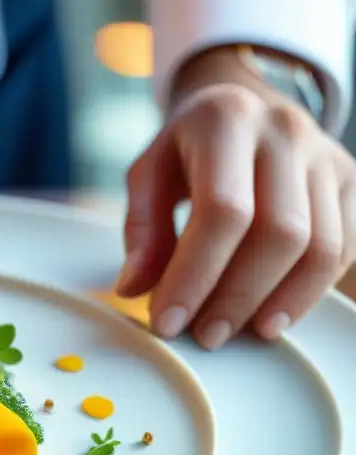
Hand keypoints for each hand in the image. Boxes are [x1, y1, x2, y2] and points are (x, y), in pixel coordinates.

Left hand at [119, 71, 355, 348]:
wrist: (241, 105)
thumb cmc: (186, 150)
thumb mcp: (148, 174)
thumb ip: (141, 229)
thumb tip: (134, 289)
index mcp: (226, 121)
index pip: (222, 211)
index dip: (195, 275)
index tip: (167, 320)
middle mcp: (286, 132)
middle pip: (279, 233)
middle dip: (237, 297)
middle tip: (203, 336)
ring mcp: (327, 157)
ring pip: (320, 247)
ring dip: (279, 302)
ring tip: (238, 333)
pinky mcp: (350, 182)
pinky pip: (344, 248)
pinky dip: (310, 292)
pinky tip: (272, 316)